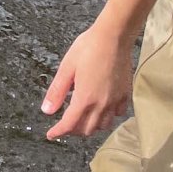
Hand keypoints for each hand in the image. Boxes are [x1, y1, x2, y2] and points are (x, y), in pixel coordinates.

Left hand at [42, 20, 131, 139]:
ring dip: (90, 126)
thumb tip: (47, 110)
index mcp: (85, 98)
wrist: (113, 37)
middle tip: (64, 124)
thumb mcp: (66, 68)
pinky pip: (116, 115)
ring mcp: (115, 101)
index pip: (69, 124)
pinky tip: (101, 109)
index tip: (51, 134)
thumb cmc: (88, 48)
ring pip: (102, 125)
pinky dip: (107, 117)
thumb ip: (57, 91)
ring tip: (82, 118)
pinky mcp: (125, 95)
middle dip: (73, 130)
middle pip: (86, 129)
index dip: (58, 132)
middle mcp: (101, 104)